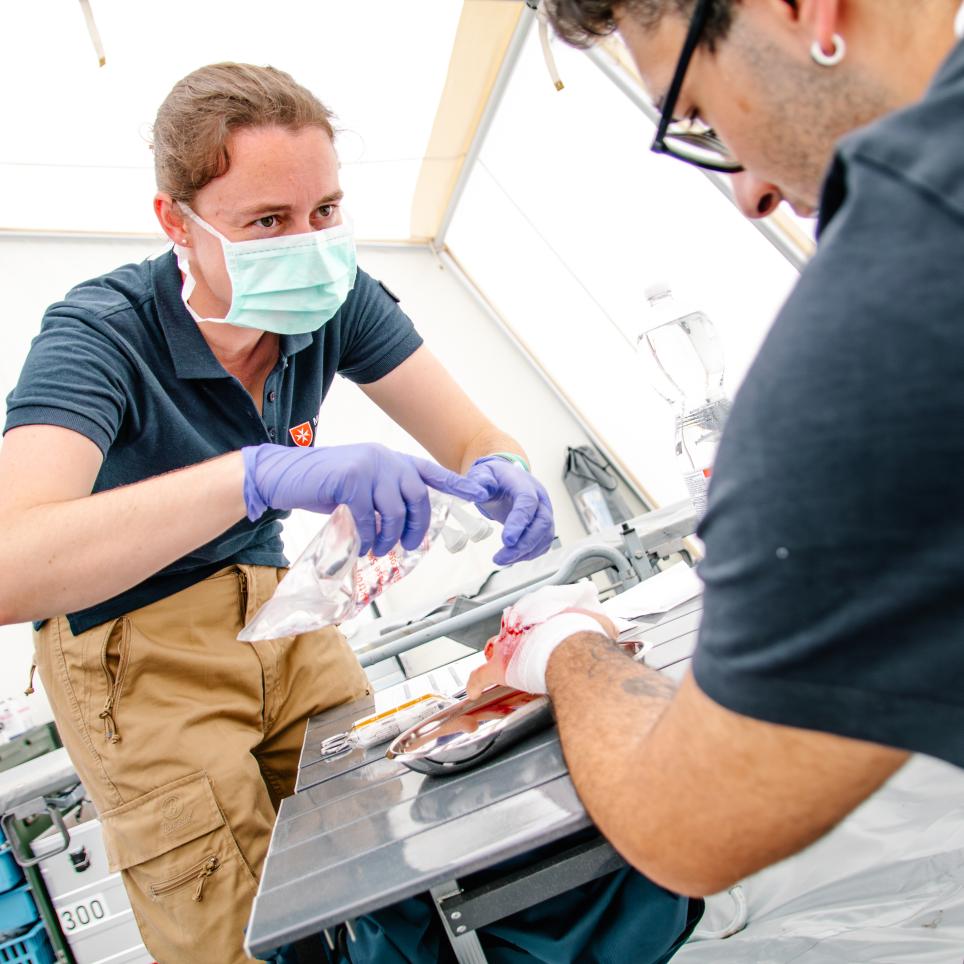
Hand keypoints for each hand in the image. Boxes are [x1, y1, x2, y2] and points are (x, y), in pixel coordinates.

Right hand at [242, 443, 486, 555]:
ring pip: (395, 511)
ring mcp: (367, 466)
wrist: (284, 475)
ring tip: (381, 548)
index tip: (478, 492)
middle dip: (418, 526)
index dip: (454, 482)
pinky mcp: (349, 480)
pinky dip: (370, 536)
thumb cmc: (323, 484)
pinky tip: (365, 545)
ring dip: (391, 536)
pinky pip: (370, 517)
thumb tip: (406, 522)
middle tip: (410, 546)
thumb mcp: (360, 485)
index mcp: (390, 458)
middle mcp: (383, 457)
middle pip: (417, 496)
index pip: (429, 470)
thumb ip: (384, 495)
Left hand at [466, 457, 554, 564]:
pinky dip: (531, 553)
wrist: (504, 477)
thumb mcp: (481, 473)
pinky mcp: (543, 523)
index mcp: (524, 483)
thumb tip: (479, 494)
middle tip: (502, 558)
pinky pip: (544, 541)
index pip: (528, 502)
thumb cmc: (493, 477)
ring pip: (545, 535)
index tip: (507, 540)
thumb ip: (479, 482)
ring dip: (526, 552)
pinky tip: (514, 557)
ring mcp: (544, 510)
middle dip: (524, 544)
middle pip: (542, 523)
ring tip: (503, 559)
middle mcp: (539, 497)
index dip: (520, 522)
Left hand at [466, 584, 616, 696]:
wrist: (573, 647)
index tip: (547, 630)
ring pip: (494, 648)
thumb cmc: (585, 634)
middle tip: (527, 647)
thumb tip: (608, 630)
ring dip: (498, 656)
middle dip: (517, 638)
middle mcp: (520, 623)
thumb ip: (599, 626)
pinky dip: (477, 684)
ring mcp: (507, 645)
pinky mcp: (499, 667)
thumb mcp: (599, 624)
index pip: (536, 614)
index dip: (540, 625)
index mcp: (542, 610)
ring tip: (503, 663)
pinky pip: (481, 676)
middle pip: (513, 629)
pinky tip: (475, 691)